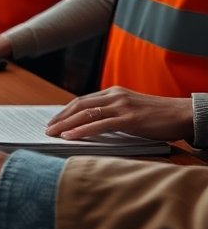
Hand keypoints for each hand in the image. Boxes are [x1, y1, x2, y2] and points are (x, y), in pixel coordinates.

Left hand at [46, 87, 193, 141]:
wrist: (183, 114)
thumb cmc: (157, 116)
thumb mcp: (130, 110)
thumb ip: (112, 113)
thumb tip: (92, 124)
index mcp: (113, 93)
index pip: (82, 101)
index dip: (65, 111)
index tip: (53, 121)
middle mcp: (115, 96)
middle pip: (79, 105)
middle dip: (60, 117)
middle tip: (46, 128)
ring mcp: (122, 106)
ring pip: (86, 114)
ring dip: (66, 124)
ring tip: (52, 133)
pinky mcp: (129, 118)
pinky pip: (100, 124)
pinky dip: (82, 130)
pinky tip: (70, 136)